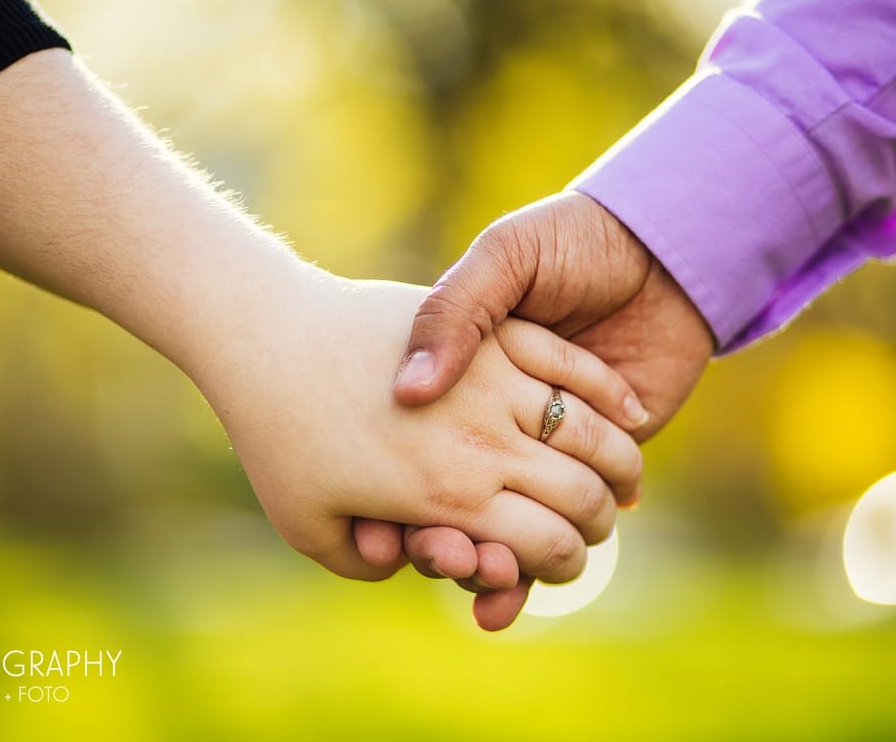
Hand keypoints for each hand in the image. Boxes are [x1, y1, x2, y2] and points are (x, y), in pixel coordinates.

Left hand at [195, 267, 643, 585]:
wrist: (270, 333)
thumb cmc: (279, 437)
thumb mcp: (309, 526)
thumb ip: (369, 561)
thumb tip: (415, 562)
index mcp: (449, 499)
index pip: (549, 549)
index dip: (568, 564)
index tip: (563, 563)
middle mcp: (483, 445)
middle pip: (581, 497)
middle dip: (600, 519)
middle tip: (600, 520)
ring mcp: (493, 381)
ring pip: (592, 432)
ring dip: (618, 458)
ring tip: (621, 468)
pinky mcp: (495, 330)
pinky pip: (571, 365)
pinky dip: (606, 391)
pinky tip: (625, 408)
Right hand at [354, 193, 712, 626]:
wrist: (659, 251)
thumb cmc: (570, 242)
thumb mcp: (503, 258)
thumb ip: (457, 312)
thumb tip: (412, 389)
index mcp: (465, 379)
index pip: (412, 454)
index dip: (391, 497)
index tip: (376, 528)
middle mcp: (495, 423)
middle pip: (452, 507)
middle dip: (438, 542)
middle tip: (431, 554)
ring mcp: (543, 452)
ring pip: (498, 534)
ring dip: (480, 566)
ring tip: (471, 574)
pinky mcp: (594, 470)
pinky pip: (550, 537)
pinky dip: (526, 578)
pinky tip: (501, 602)